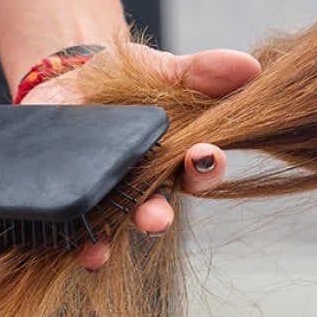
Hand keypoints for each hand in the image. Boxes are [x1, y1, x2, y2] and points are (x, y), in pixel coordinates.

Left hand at [21, 45, 260, 269]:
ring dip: (105, 242)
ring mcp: (103, 198)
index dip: (204, 168)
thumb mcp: (162, 69)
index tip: (204, 157)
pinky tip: (68, 248)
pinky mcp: (66, 200)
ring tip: (99, 251)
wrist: (66, 81)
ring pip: (108, 229)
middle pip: (154, 210)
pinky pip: (66, 230)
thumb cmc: (125, 81)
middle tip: (155, 220)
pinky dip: (66, 242)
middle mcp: (141, 187)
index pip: (197, 171)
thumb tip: (250, 66)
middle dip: (156, 217)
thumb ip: (201, 72)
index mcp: (173, 158)